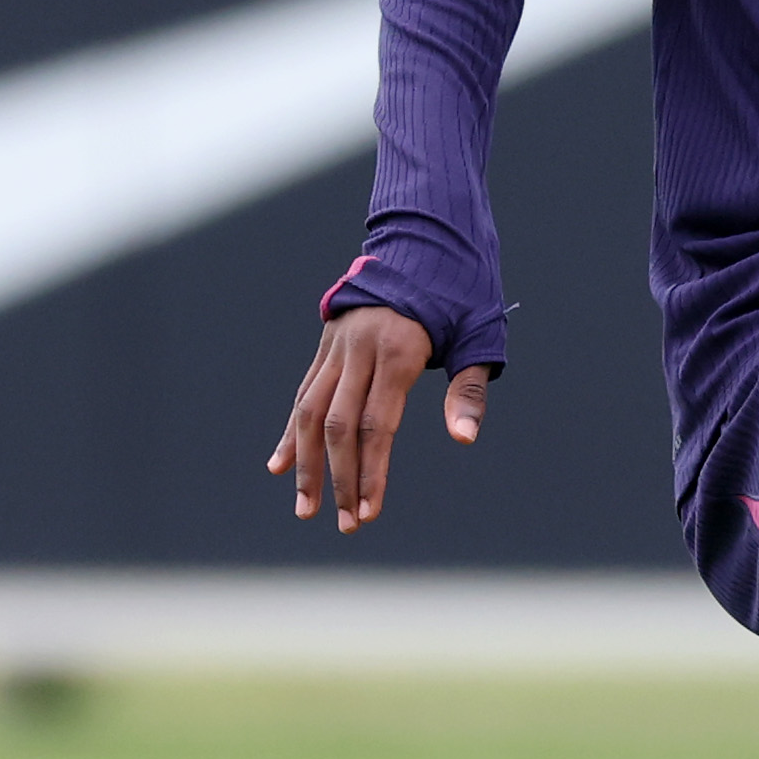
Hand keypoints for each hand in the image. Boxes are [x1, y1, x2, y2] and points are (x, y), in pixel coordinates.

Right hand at [270, 303, 492, 533]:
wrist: (426, 234)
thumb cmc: (463, 289)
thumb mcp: (479, 336)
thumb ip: (469, 391)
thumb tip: (464, 440)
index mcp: (398, 351)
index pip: (376, 426)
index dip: (371, 473)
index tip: (368, 512)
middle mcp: (359, 350)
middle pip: (338, 426)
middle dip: (338, 480)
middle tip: (343, 525)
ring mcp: (338, 346)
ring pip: (311, 412)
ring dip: (306, 463)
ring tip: (303, 508)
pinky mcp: (328, 344)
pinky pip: (305, 393)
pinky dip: (292, 431)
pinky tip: (279, 465)